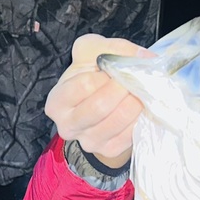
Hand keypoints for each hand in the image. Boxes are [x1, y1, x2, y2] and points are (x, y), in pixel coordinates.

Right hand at [44, 34, 149, 168]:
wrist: (101, 105)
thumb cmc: (93, 76)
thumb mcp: (93, 53)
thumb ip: (112, 49)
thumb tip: (142, 58)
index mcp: (57, 101)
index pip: (83, 85)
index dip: (104, 74)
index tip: (114, 69)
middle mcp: (68, 126)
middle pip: (99, 106)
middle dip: (122, 88)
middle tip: (134, 78)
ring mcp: (88, 142)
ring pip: (117, 121)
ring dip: (134, 102)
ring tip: (139, 90)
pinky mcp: (109, 150)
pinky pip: (129, 134)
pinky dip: (138, 118)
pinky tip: (139, 107)